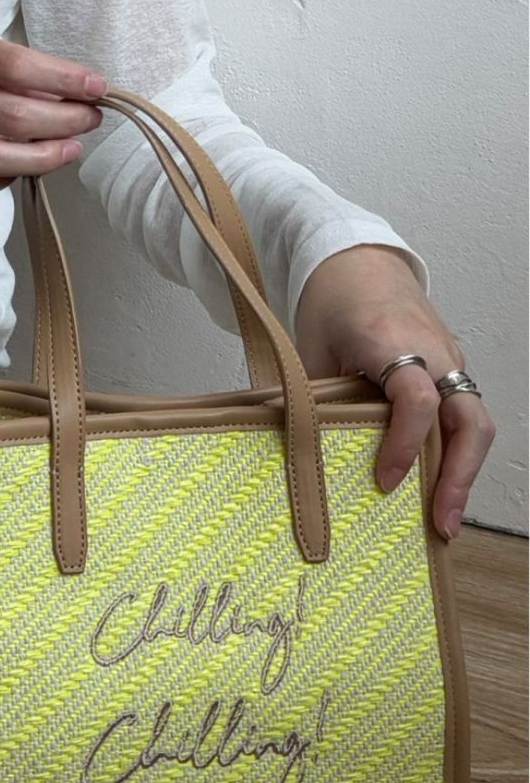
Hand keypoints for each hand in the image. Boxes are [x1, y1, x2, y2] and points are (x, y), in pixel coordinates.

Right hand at [0, 24, 107, 195]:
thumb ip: (13, 68)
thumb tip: (73, 94)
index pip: (18, 67)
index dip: (64, 80)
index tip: (97, 87)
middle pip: (14, 116)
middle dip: (65, 120)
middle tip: (91, 117)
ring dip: (46, 156)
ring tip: (73, 147)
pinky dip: (15, 171)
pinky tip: (33, 159)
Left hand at [293, 243, 496, 541]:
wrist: (357, 259)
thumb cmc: (331, 302)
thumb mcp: (310, 349)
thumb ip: (315, 398)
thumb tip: (305, 458)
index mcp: (392, 340)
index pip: (415, 399)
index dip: (404, 444)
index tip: (385, 481)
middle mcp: (434, 350)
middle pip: (469, 418)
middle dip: (459, 475)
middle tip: (440, 523)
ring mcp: (450, 358)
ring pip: (476, 420)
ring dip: (465, 471)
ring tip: (444, 518)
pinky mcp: (453, 368)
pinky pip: (465, 414)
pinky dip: (457, 451)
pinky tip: (439, 485)